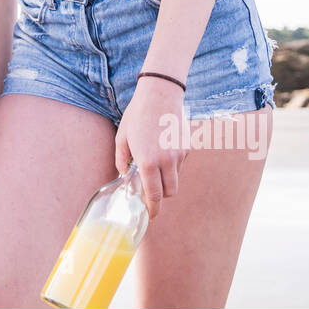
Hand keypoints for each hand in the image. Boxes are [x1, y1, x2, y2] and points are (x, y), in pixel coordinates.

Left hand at [114, 77, 188, 218]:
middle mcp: (167, 161)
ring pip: (176, 178)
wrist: (160, 93)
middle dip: (161, 196)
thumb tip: (126, 176)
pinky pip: (180, 164)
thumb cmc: (137, 115)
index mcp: (149, 162)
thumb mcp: (122, 138)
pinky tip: (161, 149)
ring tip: (154, 165)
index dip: (153, 209)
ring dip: (166, 179)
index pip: (154, 196)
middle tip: (150, 191)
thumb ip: (122, 161)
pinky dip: (172, 165)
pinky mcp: (187, 147)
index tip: (150, 215)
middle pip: (170, 192)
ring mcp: (180, 154)